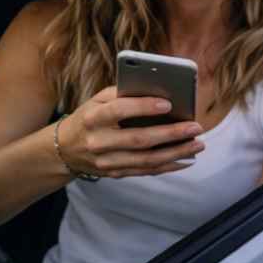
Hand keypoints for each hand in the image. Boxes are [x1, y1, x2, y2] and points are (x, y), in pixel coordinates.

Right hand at [56, 86, 205, 178]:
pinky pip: (145, 171)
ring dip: (176, 153)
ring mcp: (106, 161)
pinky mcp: (114, 173)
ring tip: (198, 144)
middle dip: (170, 134)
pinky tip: (187, 159)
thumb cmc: (91, 117)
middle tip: (195, 127)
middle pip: (138, 139)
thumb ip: (123, 92)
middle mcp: (98, 141)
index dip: (142, 107)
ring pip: (146, 160)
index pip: (118, 111)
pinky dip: (169, 166)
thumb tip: (158, 89)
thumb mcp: (98, 100)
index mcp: (92, 117)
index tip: (168, 104)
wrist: (64, 149)